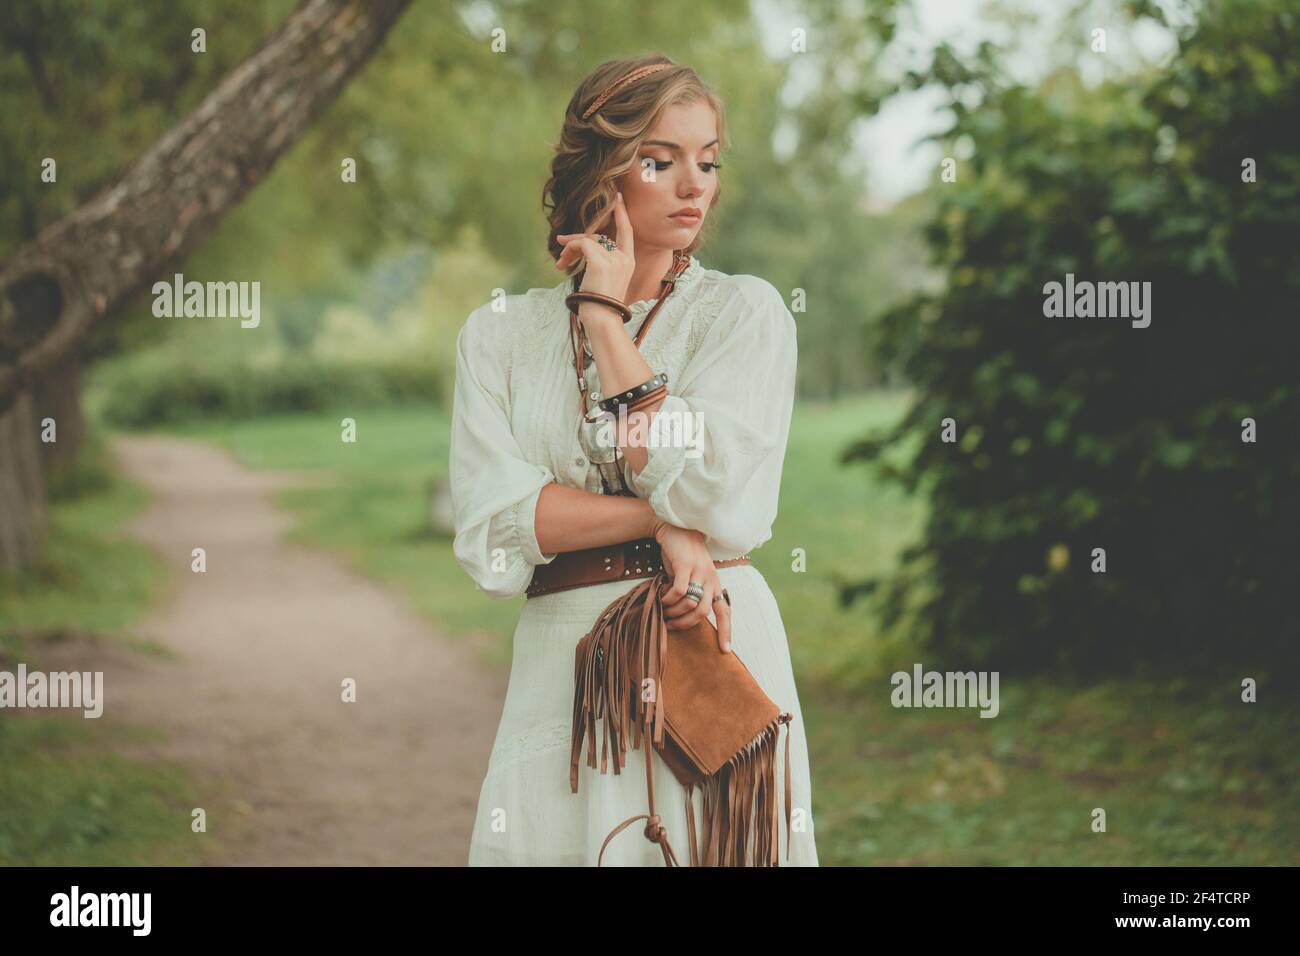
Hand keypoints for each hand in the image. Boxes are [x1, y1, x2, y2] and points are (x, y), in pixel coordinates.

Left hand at [554, 191, 635, 306]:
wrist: (601, 320)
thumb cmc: (600, 307)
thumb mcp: (603, 282)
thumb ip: (599, 265)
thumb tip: (580, 251)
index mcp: (628, 262)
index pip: (627, 232)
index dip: (622, 214)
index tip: (617, 198)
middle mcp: (624, 258)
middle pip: (599, 236)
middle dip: (577, 239)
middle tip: (561, 244)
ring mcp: (614, 259)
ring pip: (588, 240)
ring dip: (570, 248)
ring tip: (560, 263)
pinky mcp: (601, 262)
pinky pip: (582, 244)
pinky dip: (570, 250)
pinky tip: (562, 264)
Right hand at [650, 519, 731, 652]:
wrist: (675, 529)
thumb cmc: (681, 555)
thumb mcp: (691, 575)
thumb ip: (692, 593)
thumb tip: (683, 616)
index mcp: (714, 583)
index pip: (725, 610)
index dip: (726, 630)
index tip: (724, 649)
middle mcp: (711, 579)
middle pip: (703, 612)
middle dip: (686, 624)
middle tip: (671, 626)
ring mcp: (699, 571)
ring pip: (690, 603)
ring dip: (674, 612)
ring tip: (663, 611)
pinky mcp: (686, 565)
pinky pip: (679, 591)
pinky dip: (669, 599)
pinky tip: (661, 599)